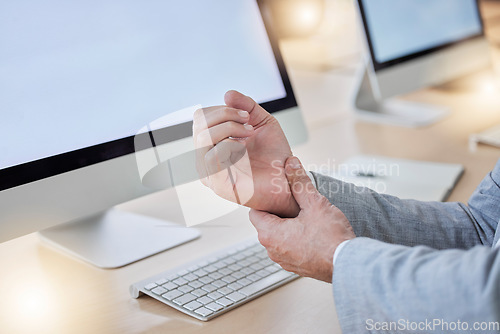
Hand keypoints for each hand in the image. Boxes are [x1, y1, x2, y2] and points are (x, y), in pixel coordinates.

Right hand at [193, 90, 298, 216]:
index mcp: (212, 144)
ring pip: (203, 138)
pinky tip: (243, 150)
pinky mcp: (218, 185)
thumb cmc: (274, 155)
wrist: (288, 179)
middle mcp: (206, 158)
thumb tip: (227, 94)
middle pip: (199, 124)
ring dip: (229, 128)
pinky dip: (229, 146)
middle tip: (248, 124)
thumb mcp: (261, 122)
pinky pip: (212, 158)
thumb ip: (245, 106)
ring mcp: (210, 173)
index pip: (200, 118)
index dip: (222, 109)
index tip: (246, 115)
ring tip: (249, 135)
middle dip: (226, 116)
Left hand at [249, 156, 355, 281]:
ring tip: (305, 215)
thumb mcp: (314, 203)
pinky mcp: (296, 267)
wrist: (348, 264)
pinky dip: (296, 238)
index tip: (276, 193)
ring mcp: (284, 261)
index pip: (255, 212)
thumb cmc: (331, 237)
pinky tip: (312, 231)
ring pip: (278, 236)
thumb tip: (291, 164)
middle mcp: (272, 250)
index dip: (265, 200)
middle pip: (266, 224)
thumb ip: (299, 182)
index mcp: (269, 234)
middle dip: (278, 211)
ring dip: (288, 225)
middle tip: (294, 201)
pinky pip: (289, 248)